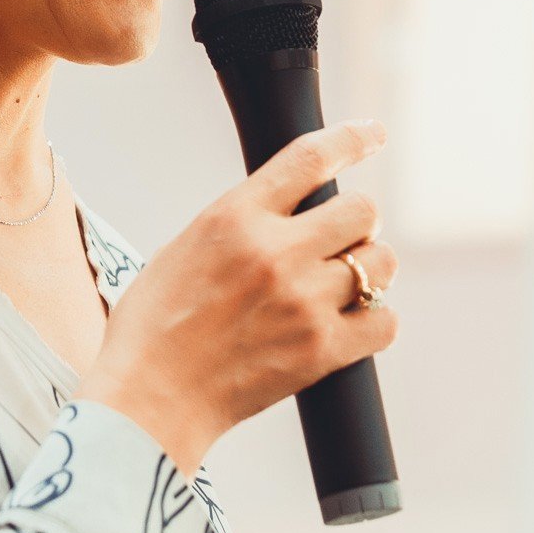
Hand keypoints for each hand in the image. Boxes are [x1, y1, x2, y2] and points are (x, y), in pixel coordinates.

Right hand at [73, 119, 400, 476]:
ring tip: (344, 284)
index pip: (312, 158)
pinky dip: (375, 320)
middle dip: (358, 223)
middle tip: (340, 241)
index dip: (353, 139)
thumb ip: (238, 224)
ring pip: (380, 263)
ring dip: (370, 269)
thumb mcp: (183, 248)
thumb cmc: (153, 327)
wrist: (148, 399)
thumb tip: (285, 212)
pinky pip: (385, 321)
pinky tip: (352, 324)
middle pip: (362, 210)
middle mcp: (276, 252)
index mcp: (235, 217)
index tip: (374, 133)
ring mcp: (303, 302)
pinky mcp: (321, 351)